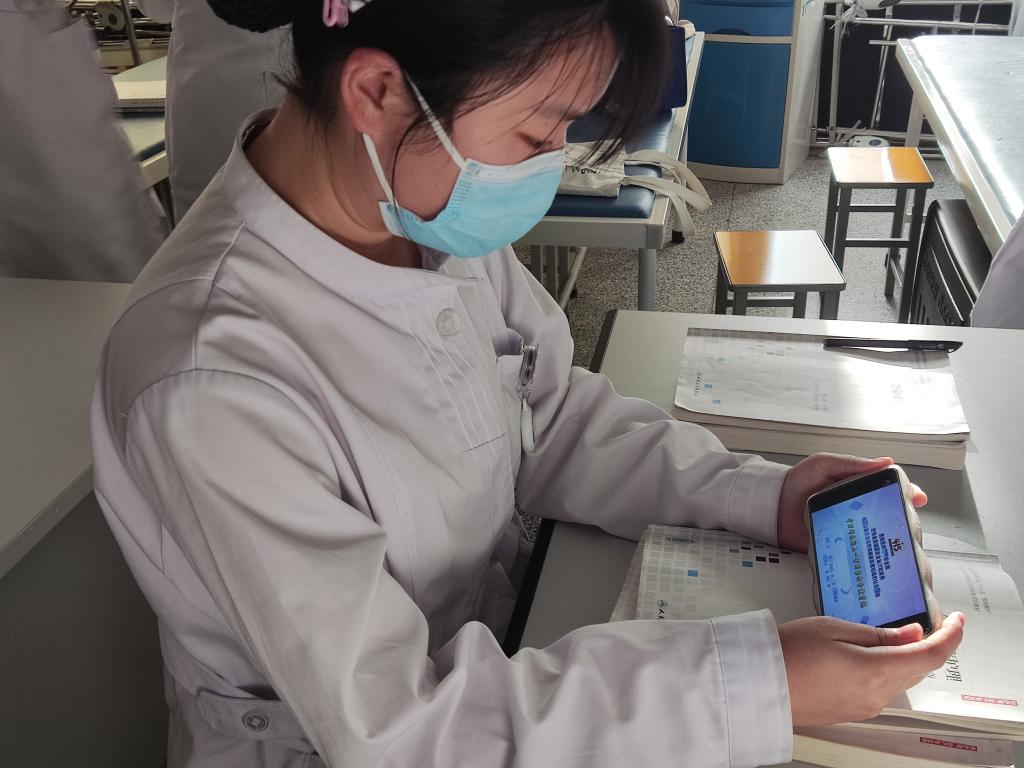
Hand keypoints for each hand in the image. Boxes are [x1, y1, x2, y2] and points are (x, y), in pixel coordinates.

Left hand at [776, 454, 927, 551]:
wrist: (771, 507)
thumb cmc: (796, 482)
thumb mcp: (823, 465)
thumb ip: (850, 463)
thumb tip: (885, 462)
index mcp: (857, 486)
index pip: (888, 488)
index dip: (906, 493)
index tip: (917, 498)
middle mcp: (857, 507)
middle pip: (888, 512)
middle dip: (904, 517)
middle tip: (911, 522)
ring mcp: (850, 527)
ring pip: (878, 533)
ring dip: (891, 537)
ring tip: (901, 540)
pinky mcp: (840, 545)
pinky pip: (859, 550)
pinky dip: (871, 554)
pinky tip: (881, 557)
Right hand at [779, 612, 964, 725]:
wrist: (758, 684)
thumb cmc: (789, 652)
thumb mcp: (833, 628)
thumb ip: (878, 634)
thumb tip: (911, 634)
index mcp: (877, 671)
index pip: (932, 655)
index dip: (951, 636)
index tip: (957, 620)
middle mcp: (877, 695)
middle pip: (918, 669)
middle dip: (930, 645)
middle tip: (931, 622)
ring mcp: (864, 706)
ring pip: (900, 679)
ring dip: (907, 658)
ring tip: (898, 635)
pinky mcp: (850, 710)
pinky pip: (881, 689)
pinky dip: (887, 670)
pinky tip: (872, 655)